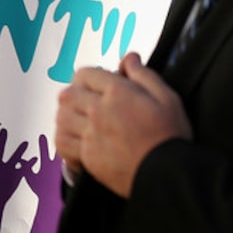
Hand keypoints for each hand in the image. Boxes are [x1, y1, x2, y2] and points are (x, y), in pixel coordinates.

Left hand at [54, 53, 190, 196]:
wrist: (169, 175)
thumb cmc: (170, 136)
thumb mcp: (167, 97)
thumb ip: (144, 74)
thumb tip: (129, 57)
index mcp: (117, 92)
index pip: (85, 74)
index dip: (89, 78)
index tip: (97, 87)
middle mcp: (99, 111)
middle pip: (68, 94)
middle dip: (75, 94)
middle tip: (87, 102)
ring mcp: (91, 134)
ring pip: (62, 117)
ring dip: (67, 115)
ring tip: (79, 119)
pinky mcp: (88, 156)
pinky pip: (62, 143)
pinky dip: (64, 139)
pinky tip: (74, 139)